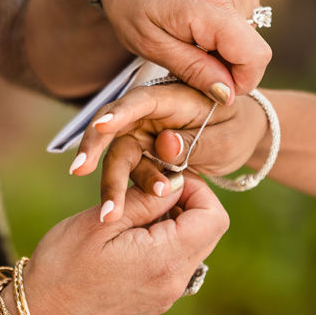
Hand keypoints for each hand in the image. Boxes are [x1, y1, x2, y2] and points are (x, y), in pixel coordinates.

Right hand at [22, 176, 228, 314]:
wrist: (39, 313)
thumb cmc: (61, 264)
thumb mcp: (100, 221)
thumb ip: (144, 200)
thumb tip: (176, 182)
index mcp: (164, 260)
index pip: (214, 217)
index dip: (198, 190)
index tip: (164, 179)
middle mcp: (175, 282)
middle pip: (208, 232)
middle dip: (185, 204)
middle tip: (144, 192)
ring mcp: (167, 295)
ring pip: (193, 246)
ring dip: (173, 223)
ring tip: (131, 215)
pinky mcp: (156, 300)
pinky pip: (176, 263)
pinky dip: (162, 242)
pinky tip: (127, 238)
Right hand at [70, 82, 267, 220]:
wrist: (237, 135)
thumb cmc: (234, 130)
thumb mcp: (224, 137)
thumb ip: (194, 141)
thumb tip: (165, 144)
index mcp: (171, 100)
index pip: (140, 102)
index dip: (120, 112)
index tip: (101, 126)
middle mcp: (148, 116)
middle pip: (115, 130)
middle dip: (95, 150)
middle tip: (78, 170)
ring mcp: (141, 137)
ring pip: (118, 159)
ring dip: (114, 185)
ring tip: (111, 213)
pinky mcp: (139, 157)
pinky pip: (128, 176)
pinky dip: (125, 195)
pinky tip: (117, 214)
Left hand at [94, 0, 271, 103]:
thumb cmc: (128, 1)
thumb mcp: (149, 45)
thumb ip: (193, 70)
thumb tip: (228, 94)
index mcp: (208, 2)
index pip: (254, 56)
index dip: (242, 81)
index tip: (217, 88)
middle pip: (250, 44)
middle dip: (225, 59)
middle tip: (187, 51)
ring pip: (250, 28)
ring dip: (224, 37)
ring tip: (188, 27)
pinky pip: (247, 7)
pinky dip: (226, 18)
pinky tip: (197, 10)